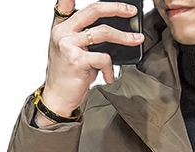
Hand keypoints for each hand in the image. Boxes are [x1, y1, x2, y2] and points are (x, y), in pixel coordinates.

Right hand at [38, 2, 144, 123]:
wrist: (58, 98)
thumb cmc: (68, 76)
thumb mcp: (74, 52)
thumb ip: (86, 38)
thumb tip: (113, 33)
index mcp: (62, 26)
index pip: (68, 1)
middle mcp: (63, 32)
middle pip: (93, 10)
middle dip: (116, 8)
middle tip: (131, 12)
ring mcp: (68, 44)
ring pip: (103, 32)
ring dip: (124, 37)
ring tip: (136, 40)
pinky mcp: (76, 59)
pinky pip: (103, 58)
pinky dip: (110, 69)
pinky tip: (109, 77)